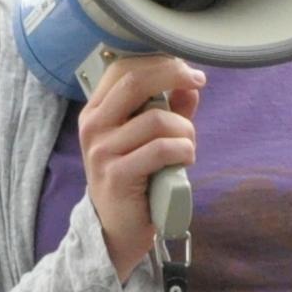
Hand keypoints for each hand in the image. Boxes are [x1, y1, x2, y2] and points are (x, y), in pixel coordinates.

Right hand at [80, 55, 204, 273]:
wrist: (116, 228)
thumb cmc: (136, 178)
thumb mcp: (149, 139)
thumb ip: (167, 109)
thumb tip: (190, 84)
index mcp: (96, 111)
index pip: (123, 69)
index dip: (160, 62)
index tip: (188, 71)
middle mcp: (93, 127)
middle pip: (135, 82)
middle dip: (174, 76)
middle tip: (198, 84)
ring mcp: (102, 151)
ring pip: (157, 120)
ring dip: (185, 131)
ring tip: (187, 147)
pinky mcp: (117, 176)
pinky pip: (161, 150)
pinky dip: (183, 151)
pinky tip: (184, 162)